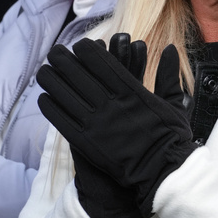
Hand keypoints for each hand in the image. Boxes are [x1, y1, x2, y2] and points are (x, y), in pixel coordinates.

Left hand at [37, 35, 193, 217]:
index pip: (104, 64)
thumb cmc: (171, 140)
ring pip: (66, 96)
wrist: (162, 173)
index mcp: (132, 92)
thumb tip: (169, 50)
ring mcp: (96, 123)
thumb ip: (168, 75)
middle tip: (55, 52)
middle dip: (65, 61)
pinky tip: (44, 99)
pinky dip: (51, 109)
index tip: (80, 45)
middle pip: (80, 75)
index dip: (88, 52)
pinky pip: (62, 121)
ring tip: (43, 71)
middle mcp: (112, 104)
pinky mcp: (86, 143)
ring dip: (52, 81)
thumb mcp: (174, 103)